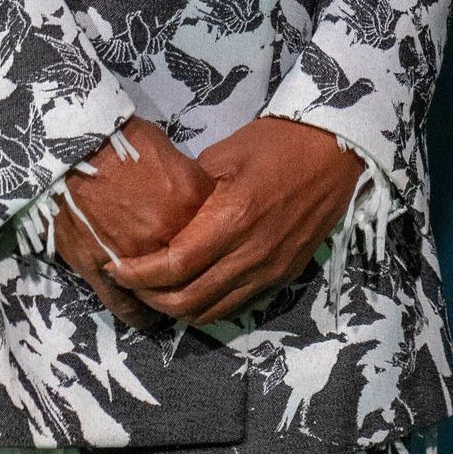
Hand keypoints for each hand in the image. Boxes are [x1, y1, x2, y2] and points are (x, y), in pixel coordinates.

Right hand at [54, 117, 210, 325]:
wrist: (70, 150)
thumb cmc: (122, 144)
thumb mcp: (171, 154)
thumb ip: (192, 184)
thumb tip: (203, 200)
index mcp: (191, 204)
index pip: (217, 230)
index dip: (216, 234)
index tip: (216, 240)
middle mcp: (168, 237)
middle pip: (192, 265)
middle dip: (198, 270)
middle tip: (201, 274)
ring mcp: (134, 258)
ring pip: (162, 292)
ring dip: (168, 297)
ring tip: (173, 299)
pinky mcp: (100, 271)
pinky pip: (124, 304)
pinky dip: (138, 313)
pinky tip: (147, 318)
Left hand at [109, 116, 367, 326]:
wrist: (337, 149)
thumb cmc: (279, 142)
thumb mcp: (225, 153)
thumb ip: (189, 191)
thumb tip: (158, 215)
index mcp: (233, 218)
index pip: (174, 266)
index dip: (138, 274)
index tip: (115, 267)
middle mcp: (253, 253)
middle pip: (188, 300)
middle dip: (150, 298)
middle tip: (130, 283)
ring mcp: (272, 268)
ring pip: (212, 311)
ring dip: (178, 308)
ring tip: (157, 291)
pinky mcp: (285, 274)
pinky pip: (238, 304)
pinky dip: (209, 306)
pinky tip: (195, 289)